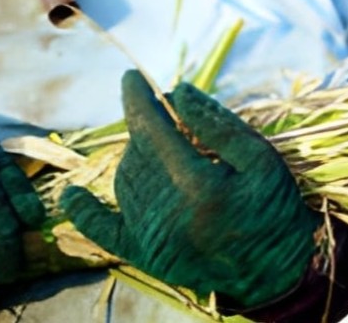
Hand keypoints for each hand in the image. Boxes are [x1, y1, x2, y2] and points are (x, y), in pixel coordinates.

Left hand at [61, 71, 318, 307]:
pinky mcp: (147, 257)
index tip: (131, 77)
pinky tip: (71, 196)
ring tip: (159, 147)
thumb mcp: (260, 159)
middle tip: (167, 116)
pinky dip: (85, 212)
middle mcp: (167, 213)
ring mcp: (152, 238)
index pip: (152, 130)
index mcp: (197, 186)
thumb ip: (217, 125)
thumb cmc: (273, 209)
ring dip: (134, 155)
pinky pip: (105, 232)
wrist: (276, 270)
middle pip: (137, 153)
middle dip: (146, 127)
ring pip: (123, 180)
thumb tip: (177, 92)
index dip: (138, 100)